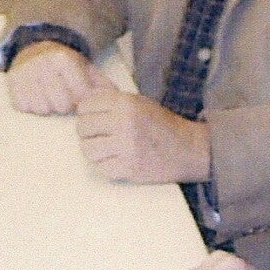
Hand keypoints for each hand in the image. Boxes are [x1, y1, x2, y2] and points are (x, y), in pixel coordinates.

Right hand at [6, 40, 113, 114]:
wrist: (35, 47)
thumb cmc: (64, 63)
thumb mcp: (84, 66)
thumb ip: (100, 82)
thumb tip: (115, 95)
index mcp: (63, 59)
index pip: (80, 94)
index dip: (82, 97)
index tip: (79, 92)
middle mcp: (42, 64)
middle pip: (60, 105)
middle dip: (65, 103)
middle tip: (63, 95)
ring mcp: (24, 73)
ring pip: (41, 109)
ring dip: (47, 106)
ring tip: (49, 95)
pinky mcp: (11, 82)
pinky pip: (23, 107)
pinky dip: (30, 105)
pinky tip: (35, 95)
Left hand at [75, 89, 209, 182]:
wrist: (189, 148)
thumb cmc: (161, 124)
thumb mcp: (138, 102)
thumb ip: (111, 101)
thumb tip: (81, 101)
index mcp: (125, 103)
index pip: (85, 106)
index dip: (87, 113)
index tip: (95, 118)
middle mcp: (124, 123)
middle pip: (83, 127)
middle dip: (87, 132)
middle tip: (98, 135)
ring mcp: (126, 147)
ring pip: (88, 149)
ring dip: (94, 150)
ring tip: (105, 149)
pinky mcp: (129, 168)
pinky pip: (101, 168)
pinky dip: (105, 165)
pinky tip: (115, 160)